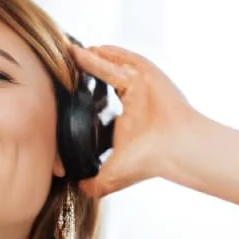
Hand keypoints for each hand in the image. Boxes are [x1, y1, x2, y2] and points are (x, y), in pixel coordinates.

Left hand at [69, 44, 210, 199]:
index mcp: (126, 119)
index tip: (64, 90)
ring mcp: (143, 86)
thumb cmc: (148, 162)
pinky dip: (112, 53)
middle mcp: (135, 100)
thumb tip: (78, 189)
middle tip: (64, 62)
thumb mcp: (112, 176)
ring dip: (94, 58)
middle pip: (106, 77)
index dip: (84, 93)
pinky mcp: (149, 75)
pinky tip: (93, 48)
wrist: (174, 150)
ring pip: (114, 67)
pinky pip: (128, 59)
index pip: (101, 100)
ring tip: (73, 51)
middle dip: (86, 68)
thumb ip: (94, 184)